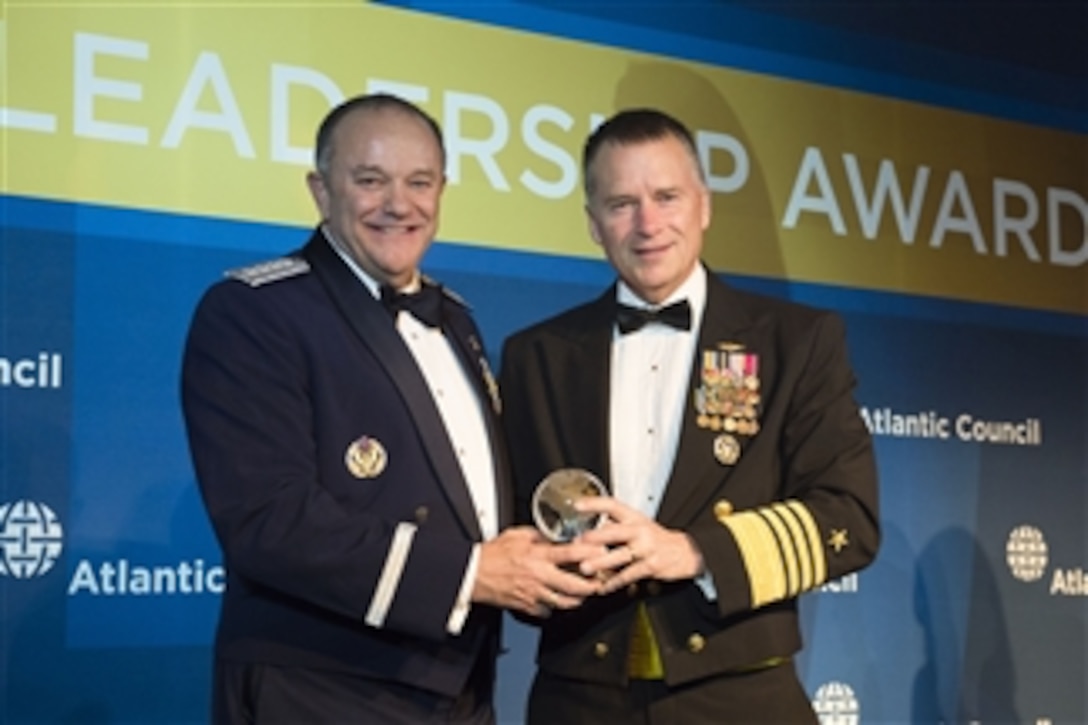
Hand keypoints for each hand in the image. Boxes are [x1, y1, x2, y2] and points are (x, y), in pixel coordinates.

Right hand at [472, 526, 602, 616]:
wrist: (472, 574)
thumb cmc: (492, 555)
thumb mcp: (516, 535)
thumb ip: (537, 535)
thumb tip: (551, 536)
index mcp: (537, 556)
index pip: (570, 554)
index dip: (590, 553)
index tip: (601, 551)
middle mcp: (539, 576)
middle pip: (574, 585)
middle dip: (592, 585)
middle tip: (600, 582)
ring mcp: (534, 594)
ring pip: (564, 602)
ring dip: (578, 599)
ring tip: (585, 594)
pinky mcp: (527, 607)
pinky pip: (548, 611)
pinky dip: (555, 607)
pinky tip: (559, 601)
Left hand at [574, 497, 704, 594]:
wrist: (685, 551)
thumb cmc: (656, 538)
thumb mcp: (639, 525)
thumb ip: (616, 526)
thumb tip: (588, 530)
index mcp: (634, 518)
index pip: (613, 505)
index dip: (595, 503)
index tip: (577, 505)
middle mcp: (639, 530)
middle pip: (615, 532)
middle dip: (596, 537)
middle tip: (579, 541)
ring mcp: (646, 548)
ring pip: (619, 556)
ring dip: (600, 562)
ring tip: (585, 568)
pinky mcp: (650, 566)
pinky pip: (628, 575)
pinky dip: (614, 582)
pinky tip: (603, 587)